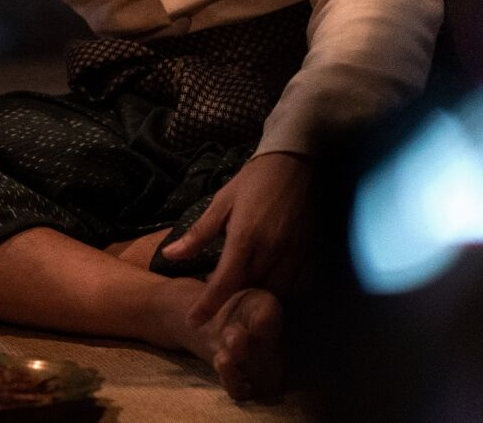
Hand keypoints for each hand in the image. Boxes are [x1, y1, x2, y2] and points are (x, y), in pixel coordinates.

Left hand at [161, 151, 313, 324]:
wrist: (297, 161)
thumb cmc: (254, 180)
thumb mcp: (221, 202)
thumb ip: (198, 234)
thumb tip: (169, 256)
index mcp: (245, 238)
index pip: (225, 282)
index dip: (208, 305)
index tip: (193, 320)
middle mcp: (272, 251)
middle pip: (250, 291)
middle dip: (233, 303)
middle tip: (218, 305)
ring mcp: (296, 254)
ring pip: (276, 293)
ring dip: (258, 298)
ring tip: (242, 297)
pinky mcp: (313, 253)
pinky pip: (298, 286)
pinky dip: (282, 291)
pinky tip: (270, 286)